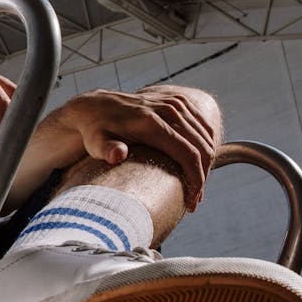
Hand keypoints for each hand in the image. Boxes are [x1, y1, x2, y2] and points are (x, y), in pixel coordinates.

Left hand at [54, 86, 220, 209]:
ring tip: (195, 185)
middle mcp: (168, 109)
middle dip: (202, 176)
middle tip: (194, 200)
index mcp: (153, 122)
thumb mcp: (96, 142)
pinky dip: (204, 145)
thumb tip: (117, 155)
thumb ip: (106, 149)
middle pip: (201, 147)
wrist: (95, 107)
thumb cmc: (96, 132)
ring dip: (206, 162)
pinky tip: (197, 164)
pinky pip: (202, 125)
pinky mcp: (178, 100)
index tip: (192, 202)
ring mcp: (175, 102)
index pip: (189, 153)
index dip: (195, 180)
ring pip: (205, 137)